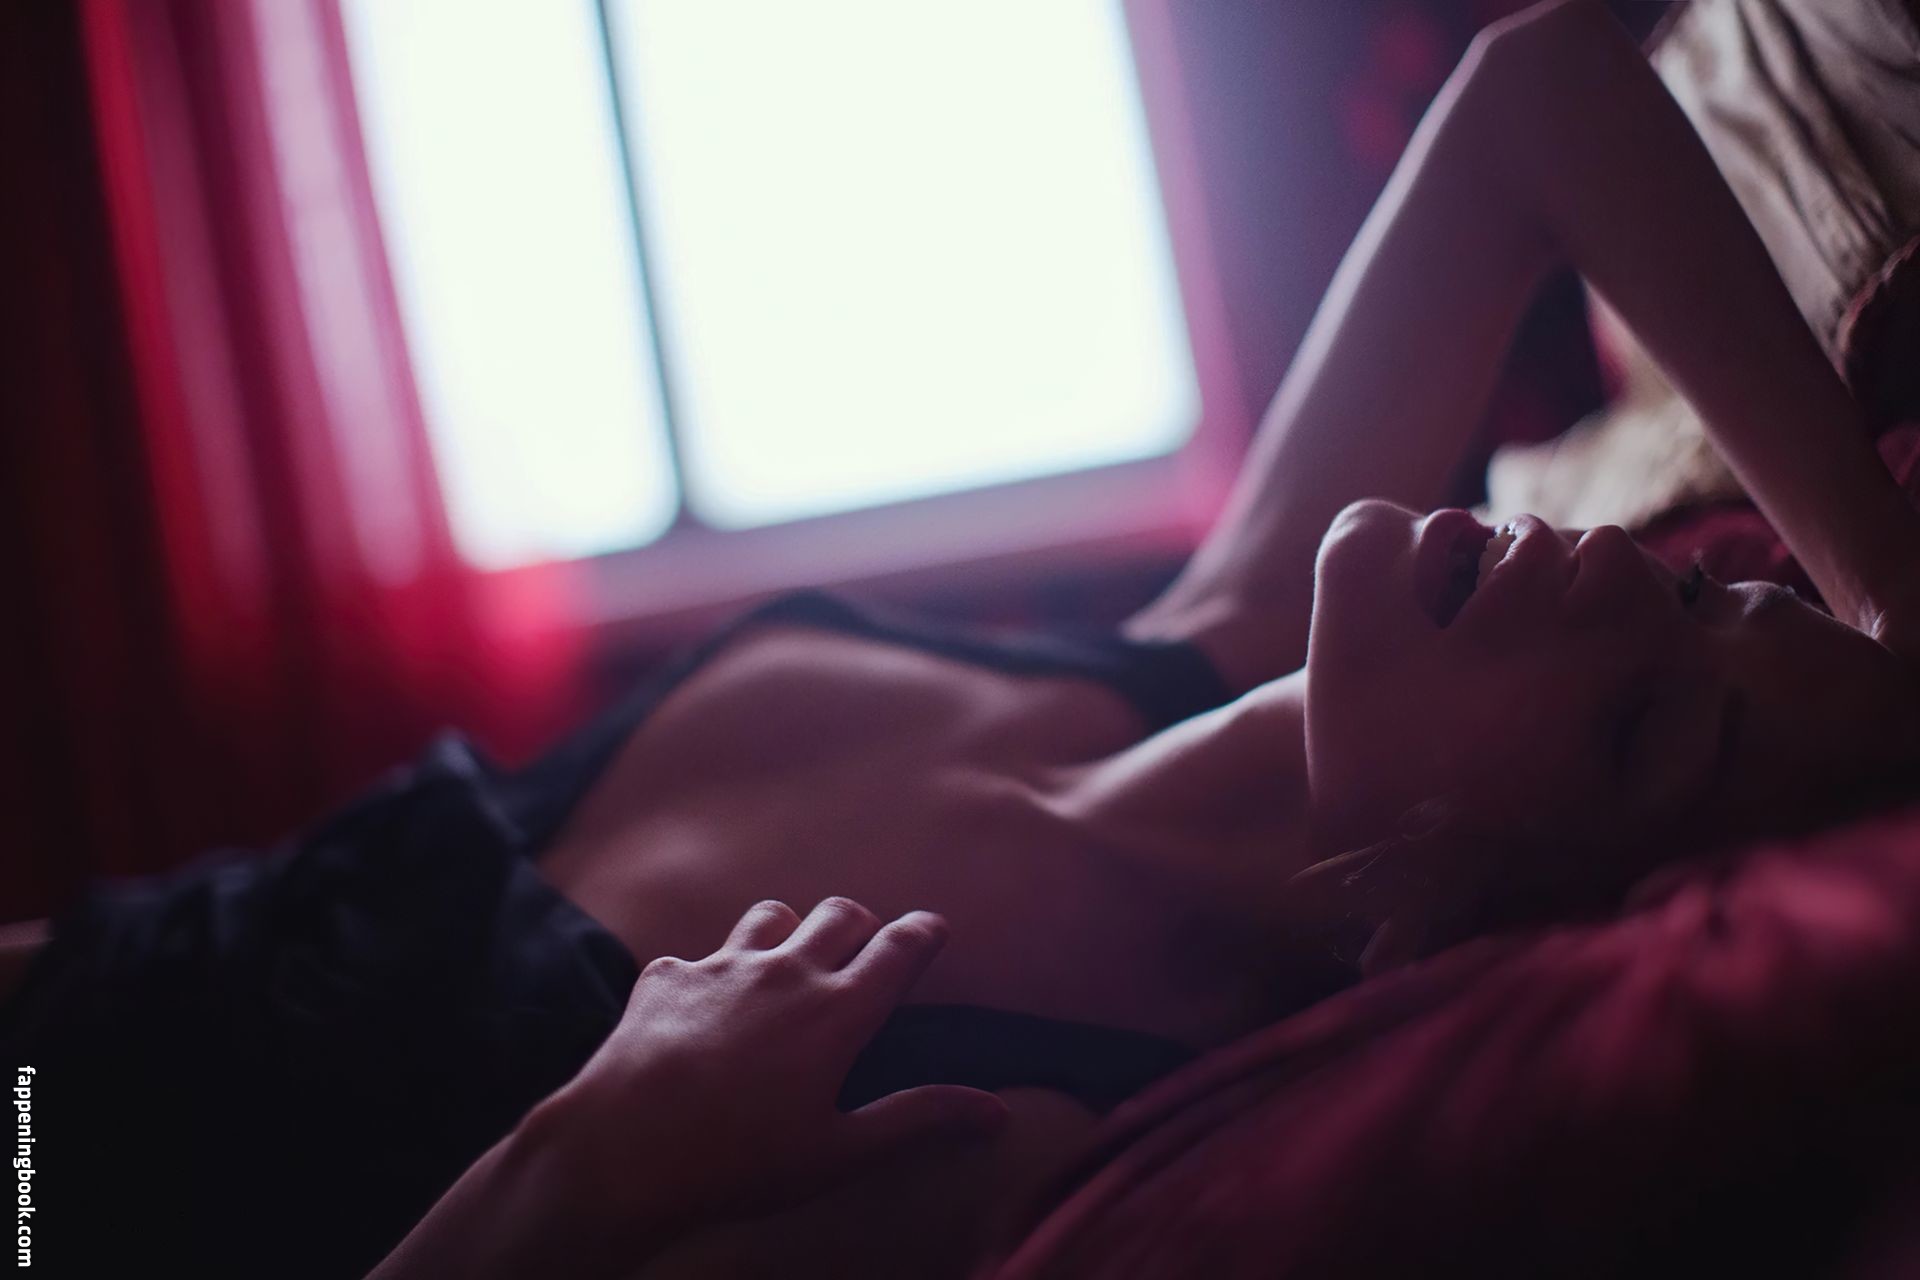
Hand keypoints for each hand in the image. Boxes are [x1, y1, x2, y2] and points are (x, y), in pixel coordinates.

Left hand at [538, 897, 1009, 1233]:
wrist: (620, 1150)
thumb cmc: (740, 1161)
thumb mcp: (840, 1153)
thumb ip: (918, 1120)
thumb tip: (998, 1113)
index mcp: (837, 1011)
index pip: (900, 948)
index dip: (924, 932)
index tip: (933, 930)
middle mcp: (785, 972)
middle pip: (840, 913)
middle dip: (861, 926)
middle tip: (863, 954)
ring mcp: (721, 965)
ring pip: (772, 916)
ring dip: (789, 934)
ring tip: (786, 968)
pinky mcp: (667, 975)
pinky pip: (700, 956)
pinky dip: (711, 975)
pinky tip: (701, 1013)